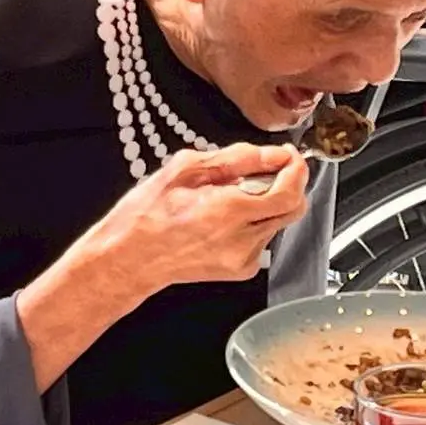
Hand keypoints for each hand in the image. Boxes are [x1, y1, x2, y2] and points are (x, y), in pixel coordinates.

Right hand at [82, 142, 310, 304]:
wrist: (129, 259)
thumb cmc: (147, 215)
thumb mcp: (186, 169)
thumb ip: (236, 159)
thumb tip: (271, 154)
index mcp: (229, 211)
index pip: (289, 191)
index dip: (296, 168)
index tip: (289, 156)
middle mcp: (243, 240)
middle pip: (294, 209)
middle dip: (289, 185)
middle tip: (268, 170)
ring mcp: (244, 259)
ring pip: (278, 222)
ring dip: (268, 203)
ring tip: (231, 197)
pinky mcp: (242, 270)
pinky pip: (264, 239)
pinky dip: (255, 223)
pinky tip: (226, 219)